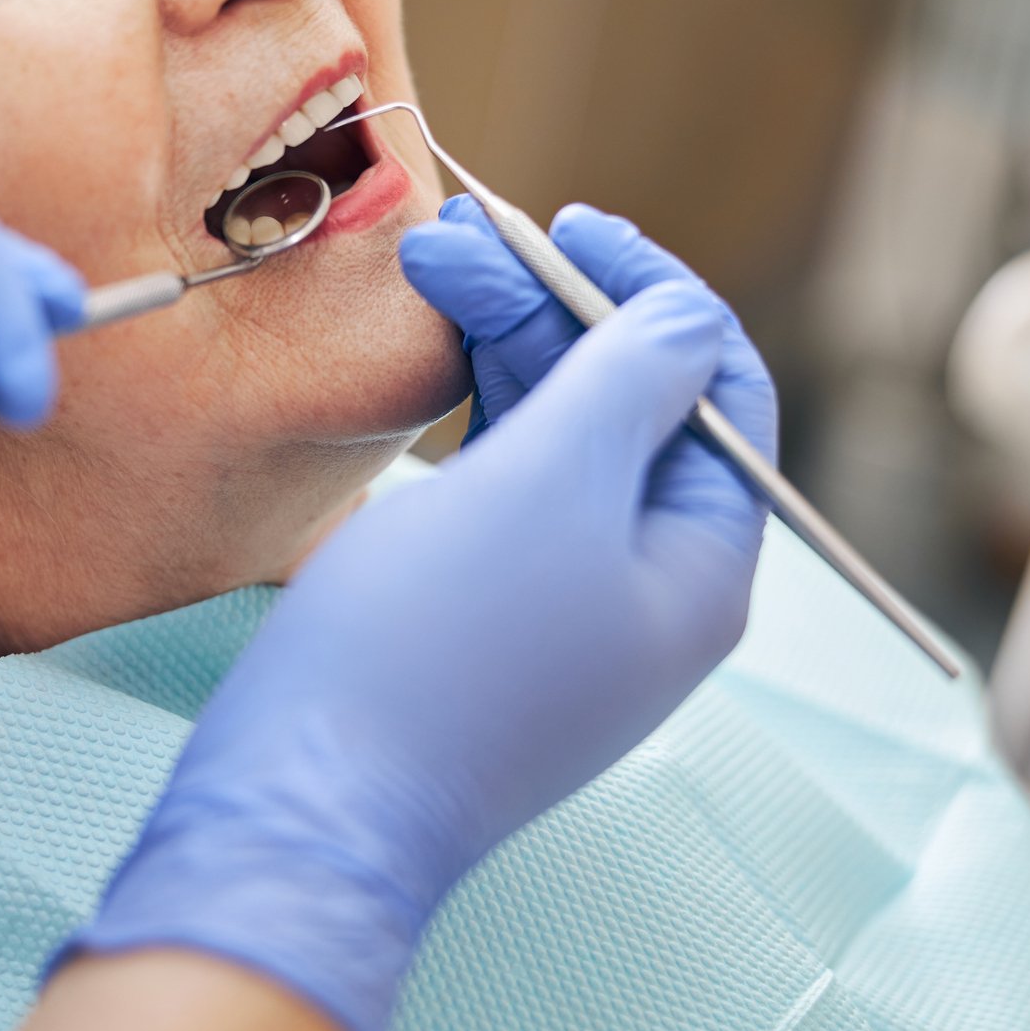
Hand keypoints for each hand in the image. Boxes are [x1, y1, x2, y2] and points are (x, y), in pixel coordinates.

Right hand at [68, 199, 775, 1030]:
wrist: (306, 804)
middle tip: (462, 235)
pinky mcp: (483, 617)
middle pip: (632, 411)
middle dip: (556, 309)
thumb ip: (632, 381)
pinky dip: (476, 414)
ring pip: (558, 442)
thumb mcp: (552, 485)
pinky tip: (434, 356)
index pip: (722, 399)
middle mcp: (647, 589)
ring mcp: (562, 607)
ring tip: (429, 263)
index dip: (658, 297)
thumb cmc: (436, 645)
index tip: (577, 226)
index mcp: (702, 567)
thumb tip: (690, 316)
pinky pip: (506, 489)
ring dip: (507, 347)